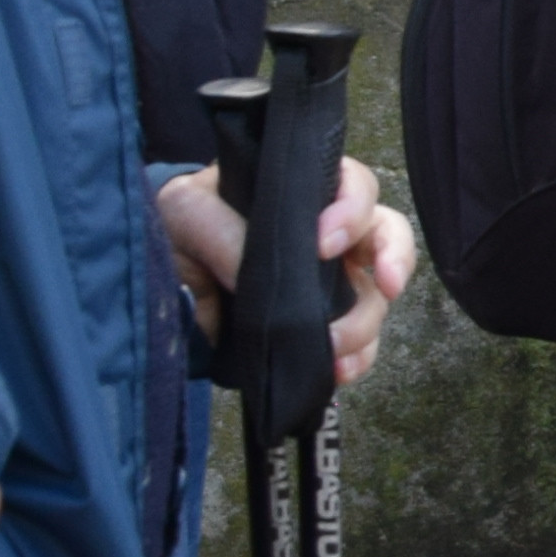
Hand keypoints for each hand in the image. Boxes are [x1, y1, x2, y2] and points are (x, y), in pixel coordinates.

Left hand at [155, 156, 422, 388]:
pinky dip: (356, 359)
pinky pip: (359, 344)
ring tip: (332, 347)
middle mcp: (329, 234)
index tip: (324, 244)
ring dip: (364, 325)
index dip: (353, 211)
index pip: (354, 186)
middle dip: (393, 260)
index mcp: (305, 193)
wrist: (162, 276)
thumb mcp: (186, 211)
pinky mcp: (320, 328)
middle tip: (385, 285)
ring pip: (376, 298)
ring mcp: (330, 283)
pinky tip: (338, 370)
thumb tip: (251, 274)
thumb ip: (221, 231)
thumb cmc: (180, 224)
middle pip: (387, 235)